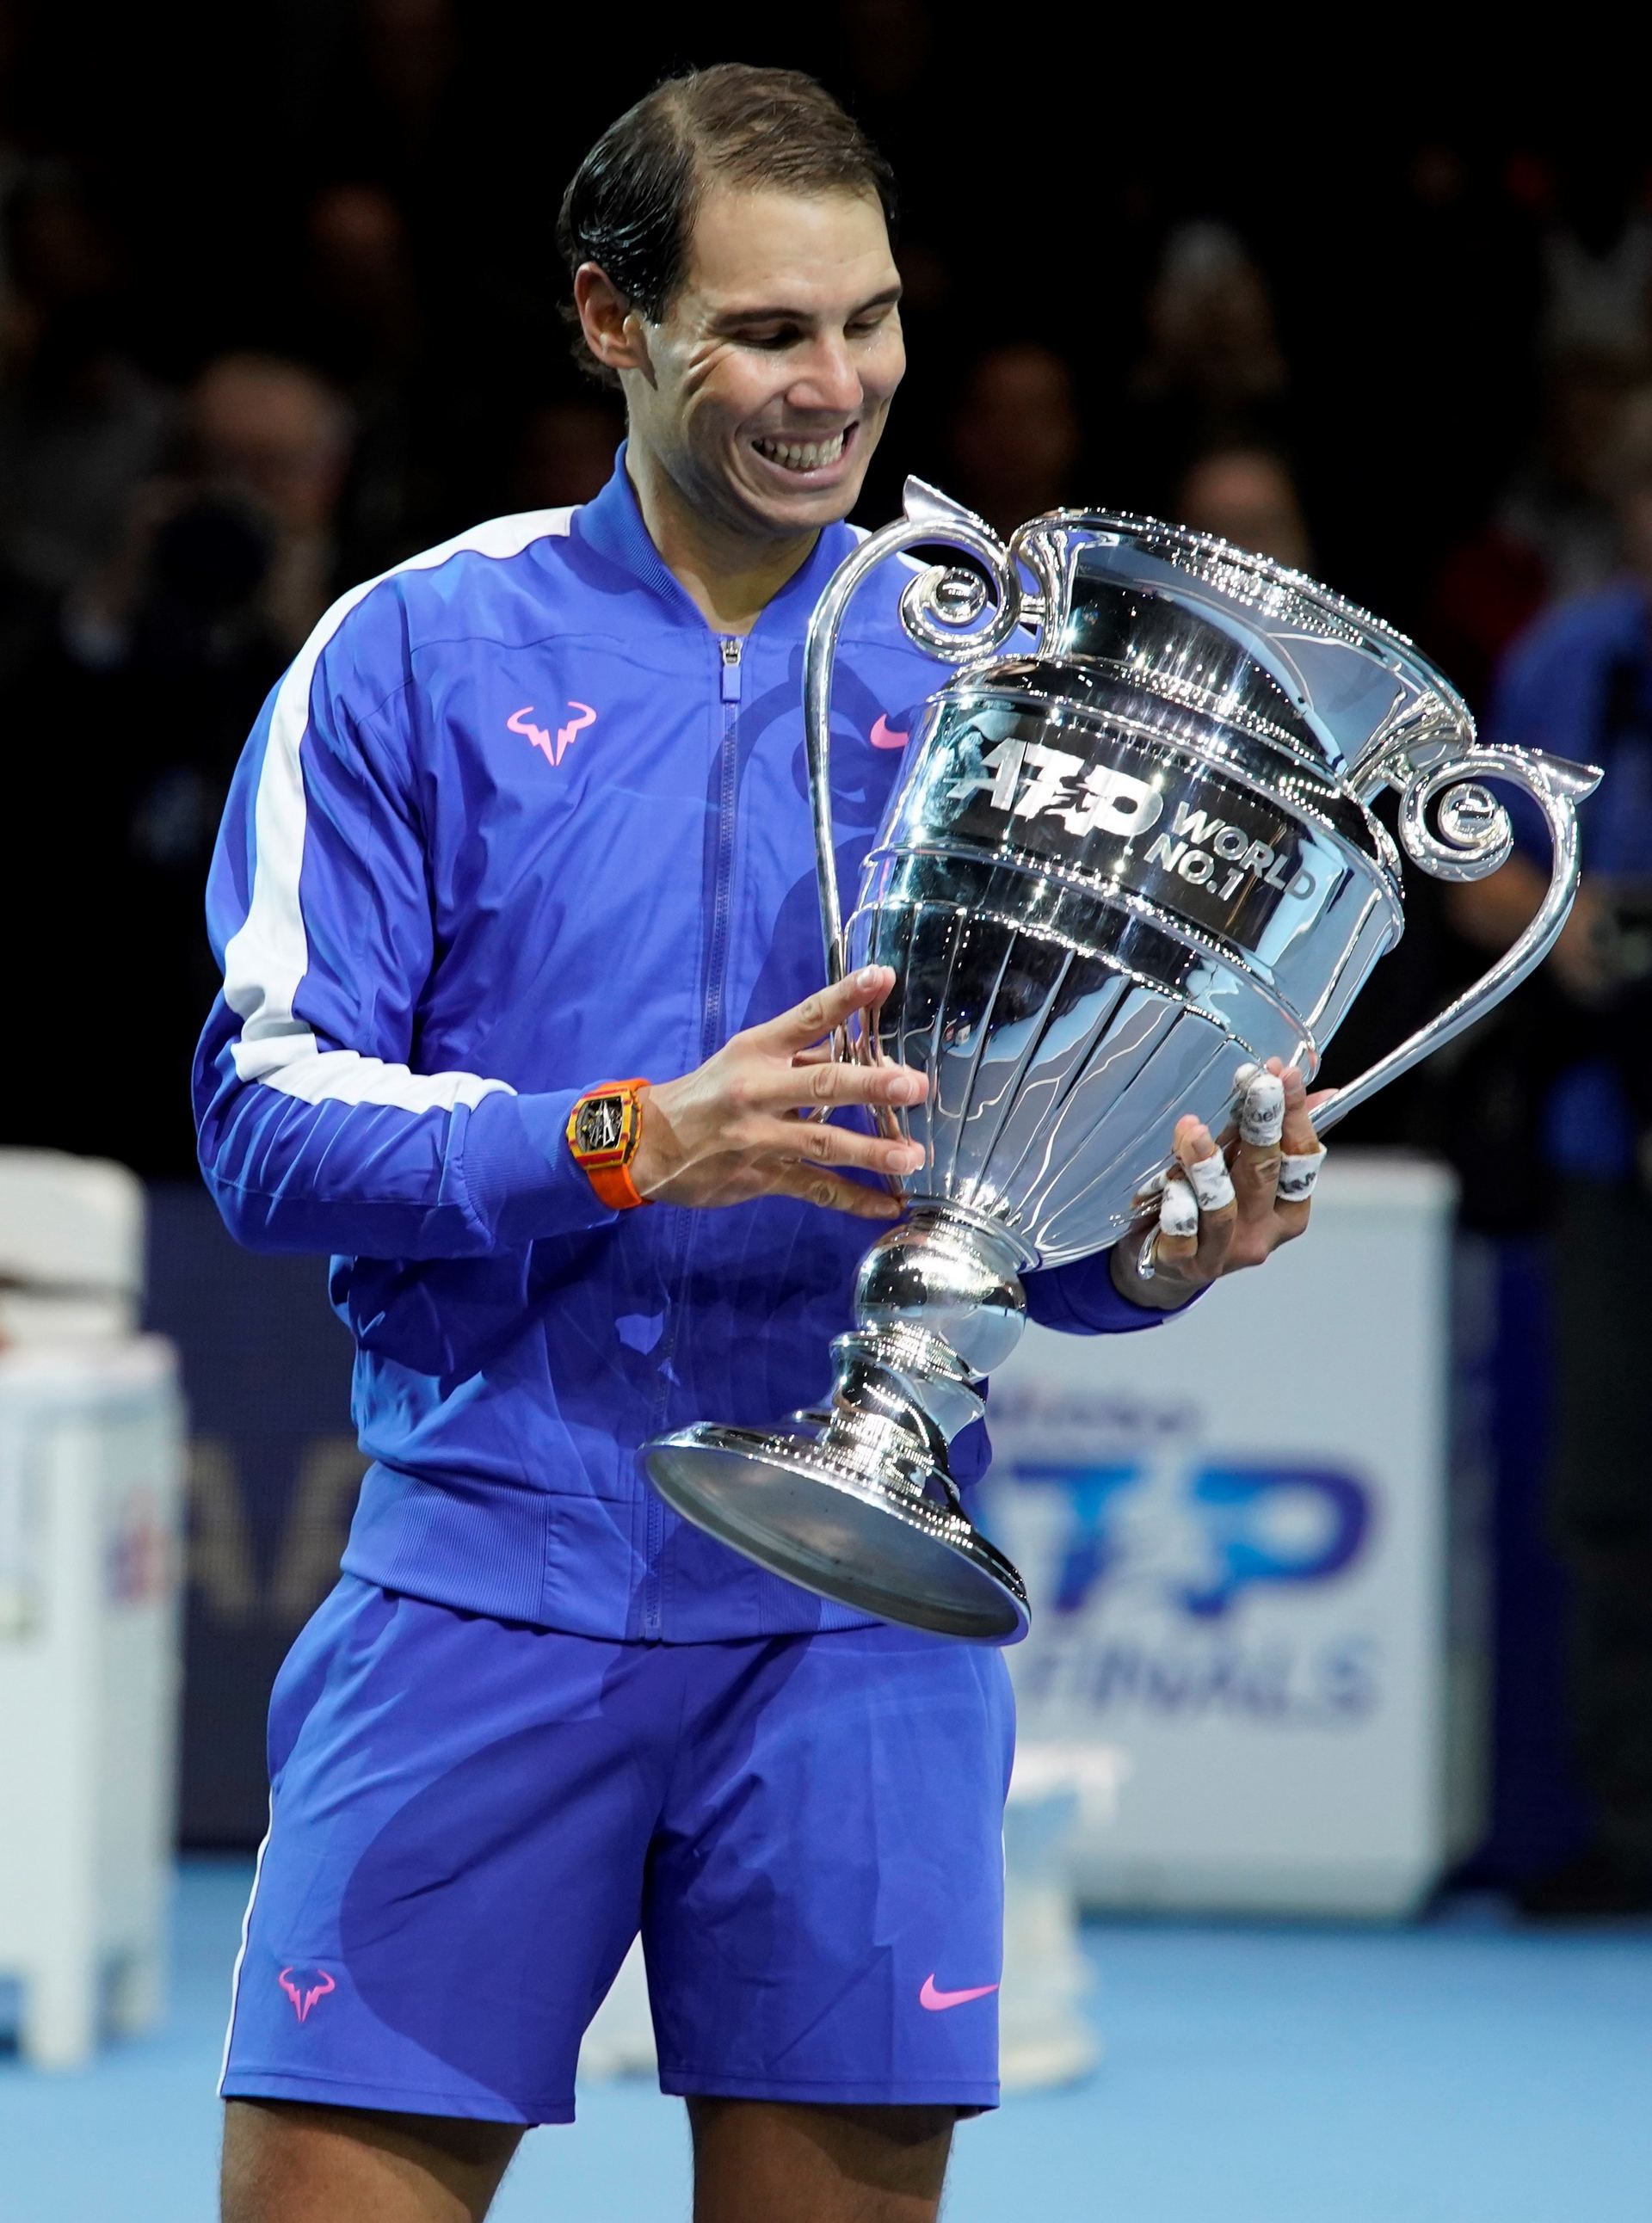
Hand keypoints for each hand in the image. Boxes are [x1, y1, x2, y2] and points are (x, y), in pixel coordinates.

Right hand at [631, 966, 928, 1218]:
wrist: (649, 1143)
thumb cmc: (709, 1093)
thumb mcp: (746, 1060)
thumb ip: (802, 1054)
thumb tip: (864, 1044)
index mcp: (757, 1051)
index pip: (807, 1017)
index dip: (845, 997)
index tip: (882, 978)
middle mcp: (759, 1090)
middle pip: (822, 1084)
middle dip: (871, 1085)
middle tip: (913, 1085)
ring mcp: (761, 1137)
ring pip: (824, 1143)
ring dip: (872, 1151)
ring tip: (912, 1157)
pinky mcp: (761, 1177)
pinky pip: (815, 1188)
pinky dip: (853, 1200)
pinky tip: (888, 1204)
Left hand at [1109, 1059, 1331, 1310]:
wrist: (1167, 1266)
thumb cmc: (1210, 1209)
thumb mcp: (1243, 1170)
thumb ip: (1274, 1134)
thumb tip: (1322, 1091)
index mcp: (1288, 1210)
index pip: (1301, 1157)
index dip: (1294, 1115)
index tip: (1282, 1074)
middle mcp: (1262, 1233)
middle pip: (1266, 1174)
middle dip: (1263, 1125)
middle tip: (1257, 1085)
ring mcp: (1224, 1252)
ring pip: (1223, 1206)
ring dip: (1209, 1164)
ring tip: (1194, 1129)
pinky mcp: (1185, 1263)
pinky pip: (1184, 1232)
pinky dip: (1178, 1205)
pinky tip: (1170, 1182)